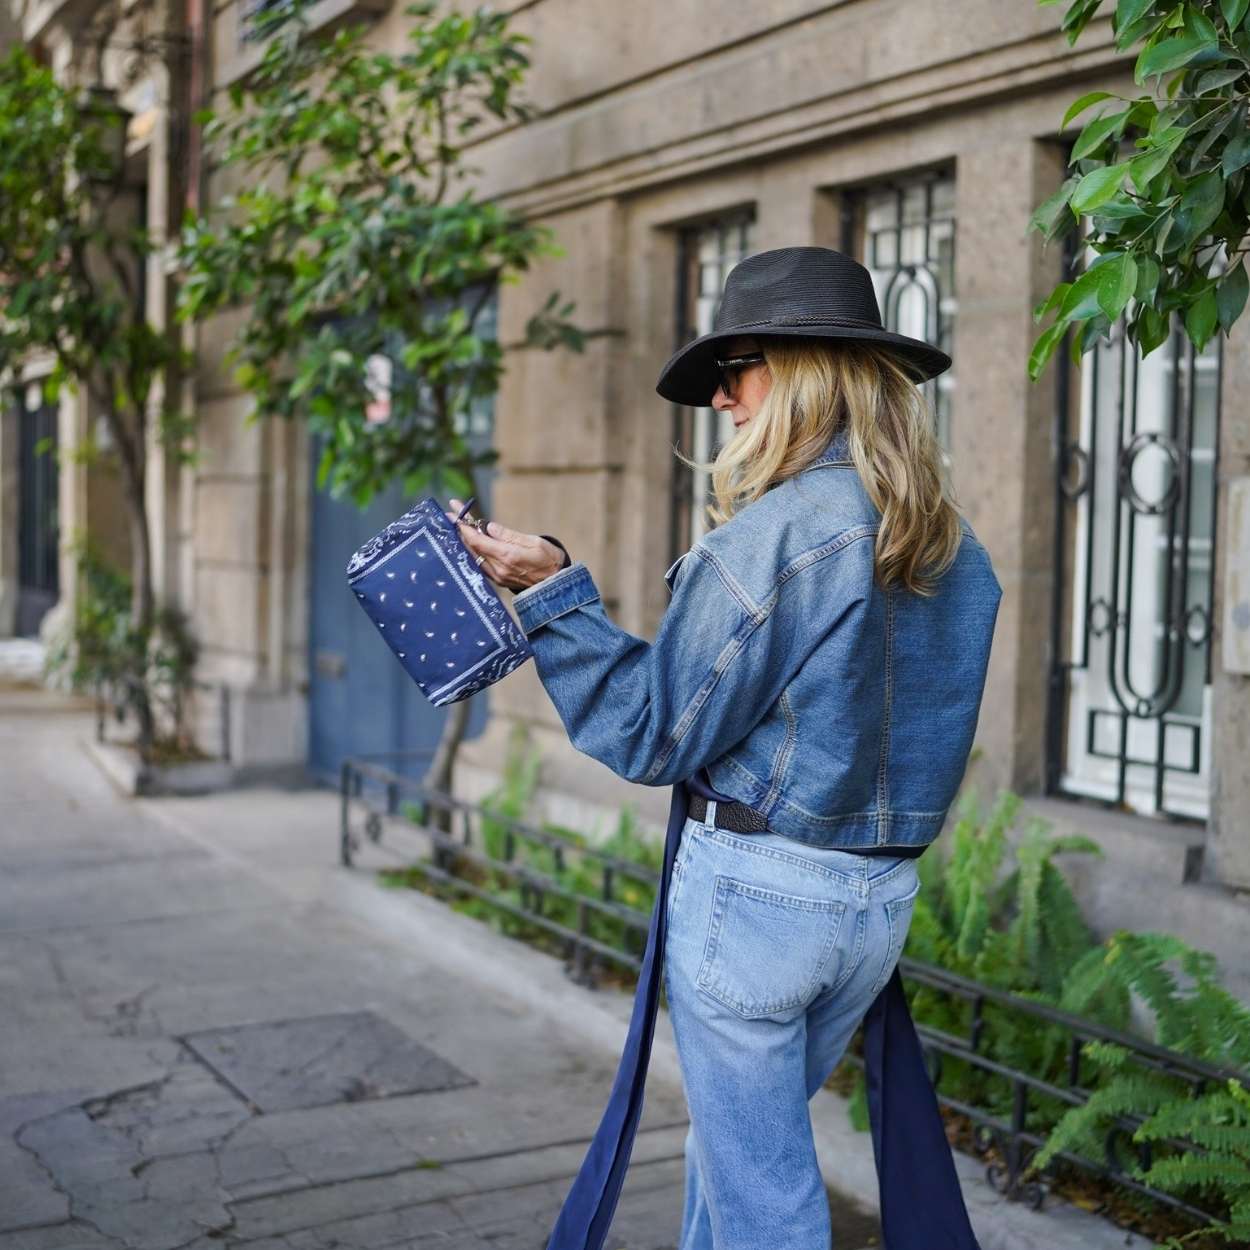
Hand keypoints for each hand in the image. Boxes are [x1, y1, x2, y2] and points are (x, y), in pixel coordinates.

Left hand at [446, 499, 566, 590]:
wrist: (556, 586)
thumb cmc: (550, 561)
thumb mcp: (535, 542)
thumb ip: (510, 535)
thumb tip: (489, 527)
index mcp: (507, 556)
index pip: (477, 540)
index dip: (463, 526)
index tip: (454, 513)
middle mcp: (498, 568)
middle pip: (471, 548)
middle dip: (460, 530)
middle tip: (450, 515)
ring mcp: (497, 576)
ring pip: (473, 556)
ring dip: (464, 541)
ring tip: (457, 526)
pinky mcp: (498, 580)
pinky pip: (480, 564)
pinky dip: (473, 551)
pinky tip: (470, 543)